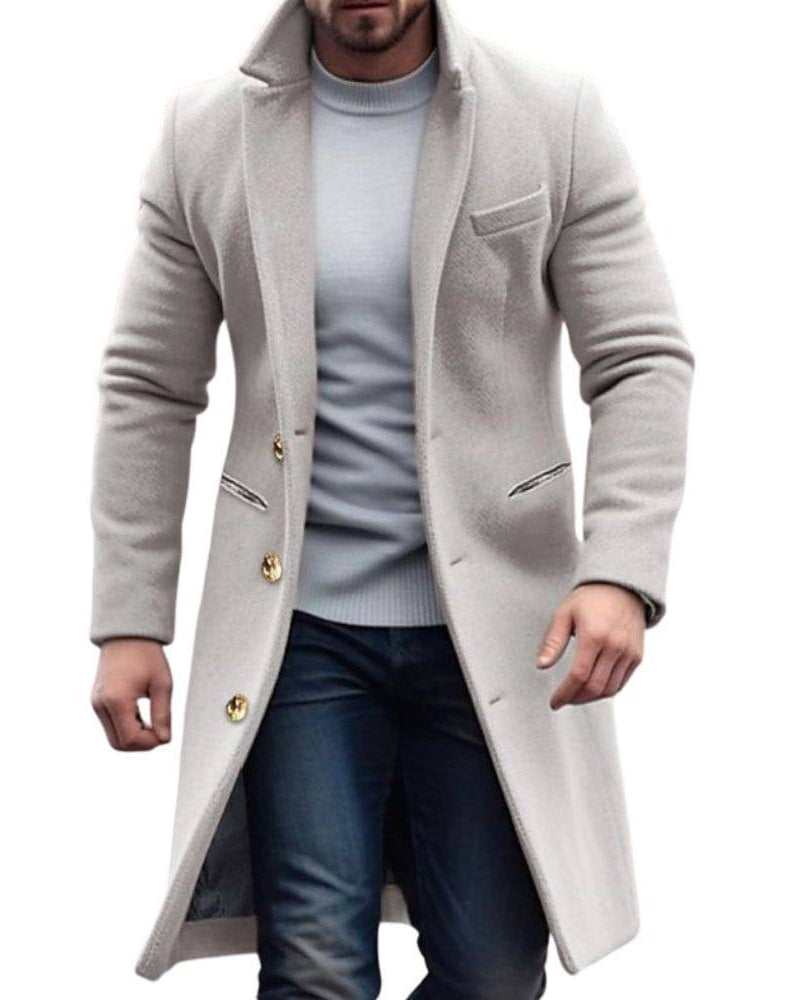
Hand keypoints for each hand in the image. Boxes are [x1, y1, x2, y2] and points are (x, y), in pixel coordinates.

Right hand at [90, 638, 172, 749]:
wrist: (127, 635)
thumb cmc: (147, 656)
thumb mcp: (162, 685)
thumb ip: (163, 714)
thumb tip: (164, 739)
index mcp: (116, 700)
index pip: (130, 739)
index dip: (149, 743)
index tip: (164, 734)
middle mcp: (101, 704)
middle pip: (118, 743)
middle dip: (140, 744)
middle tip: (159, 731)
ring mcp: (96, 703)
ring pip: (113, 737)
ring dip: (133, 736)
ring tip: (152, 720)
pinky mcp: (97, 701)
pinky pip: (110, 724)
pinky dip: (126, 726)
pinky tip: (142, 715)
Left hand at [535, 583, 644, 710]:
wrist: (621, 586)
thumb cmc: (591, 598)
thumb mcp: (564, 614)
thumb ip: (553, 642)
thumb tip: (541, 665)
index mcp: (594, 635)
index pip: (578, 675)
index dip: (565, 693)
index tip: (555, 701)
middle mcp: (614, 646)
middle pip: (594, 687)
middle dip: (575, 699)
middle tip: (564, 699)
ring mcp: (628, 652)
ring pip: (609, 689)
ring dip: (590, 698)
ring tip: (576, 696)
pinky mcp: (637, 656)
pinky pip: (621, 683)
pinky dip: (606, 691)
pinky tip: (593, 689)